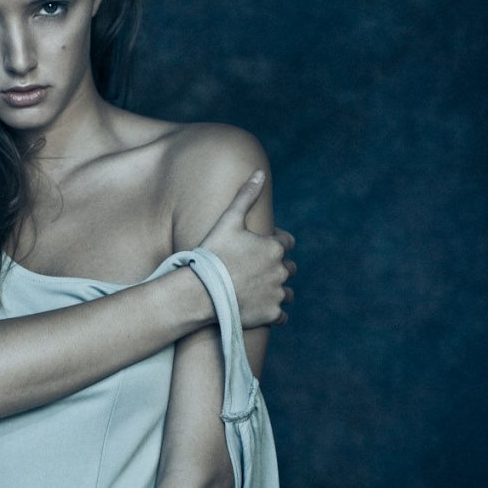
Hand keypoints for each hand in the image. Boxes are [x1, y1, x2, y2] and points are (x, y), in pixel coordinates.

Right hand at [197, 170, 296, 327]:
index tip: (258, 250)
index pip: (286, 243)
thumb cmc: (211, 256)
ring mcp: (277, 293)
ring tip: (260, 291)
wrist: (200, 292)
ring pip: (287, 292)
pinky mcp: (271, 314)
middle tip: (255, 272)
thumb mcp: (228, 221)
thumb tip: (260, 172)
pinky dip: (275, 312)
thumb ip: (246, 196)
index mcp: (274, 247)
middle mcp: (280, 270)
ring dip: (278, 290)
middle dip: (276, 268)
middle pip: (288, 268)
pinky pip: (282, 315)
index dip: (273, 244)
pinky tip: (262, 309)